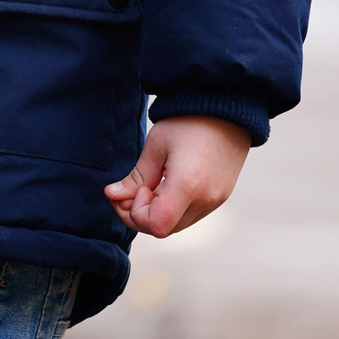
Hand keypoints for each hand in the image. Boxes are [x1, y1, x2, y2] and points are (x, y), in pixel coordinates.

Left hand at [104, 115, 250, 237]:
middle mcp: (205, 200)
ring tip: (150, 185)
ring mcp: (216, 201)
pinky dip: (173, 208)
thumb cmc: (188, 122)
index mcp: (188, 186)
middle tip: (133, 189)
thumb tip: (111, 195)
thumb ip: (136, 176)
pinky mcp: (220, 197)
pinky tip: (166, 185)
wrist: (226, 109)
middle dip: (141, 214)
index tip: (139, 187)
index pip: (156, 226)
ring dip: (157, 212)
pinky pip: (191, 215)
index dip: (138, 213)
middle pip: (165, 229)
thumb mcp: (156, 145)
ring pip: (177, 225)